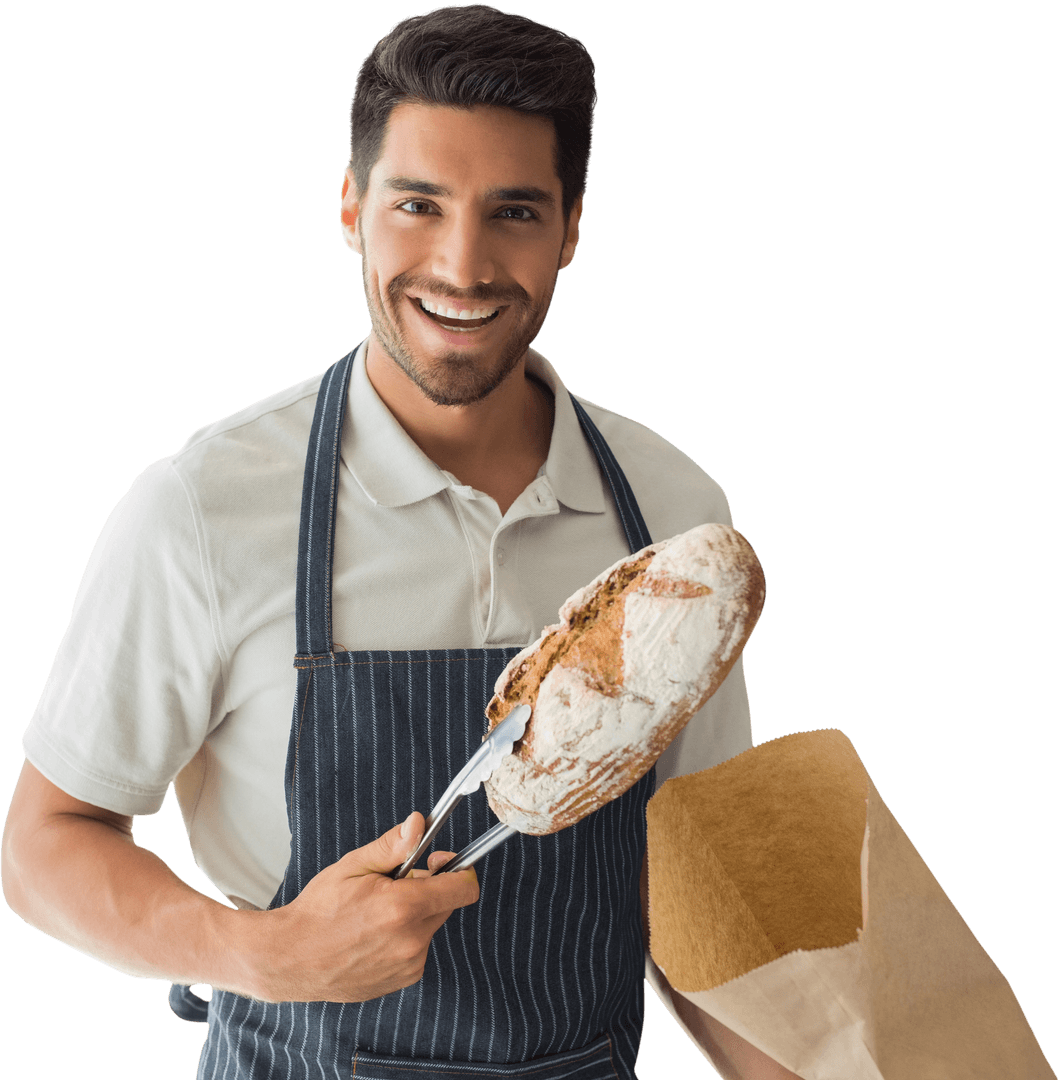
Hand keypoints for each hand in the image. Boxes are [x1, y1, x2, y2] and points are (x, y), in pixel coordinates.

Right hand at [240, 812, 477, 1002]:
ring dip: (414, 915)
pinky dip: (404, 938)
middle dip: (427, 889)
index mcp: (403, 908)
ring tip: (375, 915)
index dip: (458, 869)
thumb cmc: (318, 910)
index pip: (463, 888)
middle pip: (445, 904)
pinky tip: (372, 936)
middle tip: (392, 886)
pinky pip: (417, 948)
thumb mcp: (353, 866)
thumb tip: (419, 824)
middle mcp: (412, 940)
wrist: (290, 959)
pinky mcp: (402, 980)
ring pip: (429, 926)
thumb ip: (393, 846)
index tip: (438, 860)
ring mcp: (408, 965)